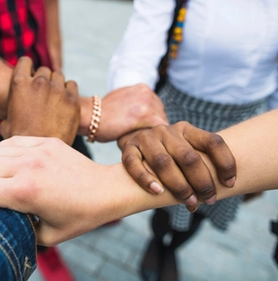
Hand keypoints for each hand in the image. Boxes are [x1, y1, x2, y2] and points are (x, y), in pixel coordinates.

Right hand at [0, 57, 79, 144]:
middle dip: (43, 79)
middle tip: (43, 93)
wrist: (41, 153)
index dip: (27, 68)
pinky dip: (68, 90)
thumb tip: (7, 115)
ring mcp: (57, 89)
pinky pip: (71, 85)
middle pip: (44, 70)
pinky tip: (65, 101)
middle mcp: (39, 82)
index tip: (30, 76)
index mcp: (19, 84)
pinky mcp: (72, 98)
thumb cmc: (21, 141)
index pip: (25, 62)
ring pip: (58, 76)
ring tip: (54, 98)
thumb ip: (9, 111)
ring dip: (56, 84)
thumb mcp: (6, 124)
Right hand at [0, 136, 117, 245]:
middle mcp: (26, 167)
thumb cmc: (80, 216)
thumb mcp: (46, 236)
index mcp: (24, 192)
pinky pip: (10, 141)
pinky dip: (5, 153)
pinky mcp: (46, 141)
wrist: (107, 190)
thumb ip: (16, 229)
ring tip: (1, 179)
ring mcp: (37, 150)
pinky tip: (15, 164)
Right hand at [90, 84, 168, 141]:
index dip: (153, 121)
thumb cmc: (100, 114)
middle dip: (155, 128)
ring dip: (156, 134)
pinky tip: (149, 146)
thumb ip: (133, 105)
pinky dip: (156, 138)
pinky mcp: (145, 115)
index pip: (157, 106)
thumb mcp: (120, 101)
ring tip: (147, 145)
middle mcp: (146, 92)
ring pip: (162, 122)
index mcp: (142, 88)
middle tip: (148, 141)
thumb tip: (140, 117)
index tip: (147, 133)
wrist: (88, 115)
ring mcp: (146, 102)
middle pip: (161, 113)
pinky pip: (160, 128)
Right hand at [118, 122, 236, 210]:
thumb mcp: (186, 150)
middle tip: (209, 200)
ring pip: (163, 162)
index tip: (230, 183)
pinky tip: (158, 192)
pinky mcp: (128, 148)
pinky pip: (134, 164)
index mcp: (186, 129)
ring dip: (178, 186)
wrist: (136, 138)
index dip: (225, 162)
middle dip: (202, 182)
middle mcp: (167, 131)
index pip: (212, 141)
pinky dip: (145, 179)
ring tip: (190, 203)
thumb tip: (220, 191)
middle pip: (188, 157)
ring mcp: (146, 138)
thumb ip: (199, 163)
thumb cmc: (169, 153)